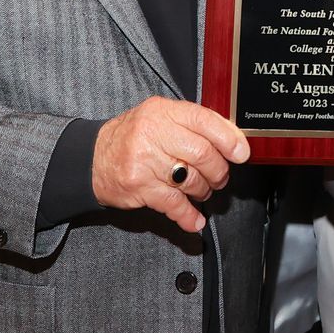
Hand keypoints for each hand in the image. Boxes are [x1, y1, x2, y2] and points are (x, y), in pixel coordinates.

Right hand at [92, 96, 250, 233]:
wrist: (92, 159)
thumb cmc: (132, 138)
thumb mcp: (159, 118)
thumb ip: (191, 124)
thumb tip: (232, 139)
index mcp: (162, 111)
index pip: (204, 120)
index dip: (228, 138)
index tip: (241, 153)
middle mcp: (152, 132)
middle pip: (203, 153)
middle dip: (218, 170)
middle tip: (220, 177)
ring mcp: (145, 160)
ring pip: (191, 179)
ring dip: (204, 190)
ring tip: (203, 191)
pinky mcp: (139, 187)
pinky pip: (173, 204)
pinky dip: (188, 216)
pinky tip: (195, 220)